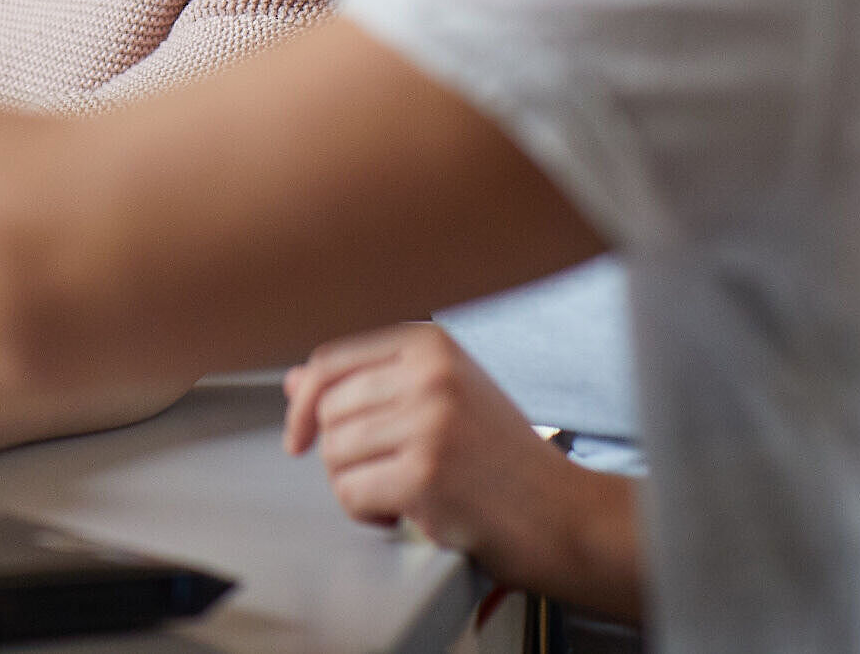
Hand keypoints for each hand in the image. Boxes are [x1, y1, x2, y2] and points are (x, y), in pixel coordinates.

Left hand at [282, 324, 640, 619]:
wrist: (564, 514)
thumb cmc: (503, 459)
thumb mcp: (441, 398)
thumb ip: (370, 383)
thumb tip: (295, 380)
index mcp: (430, 345)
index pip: (331, 361)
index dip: (304, 403)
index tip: (300, 435)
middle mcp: (429, 375)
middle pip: (327, 410)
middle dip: (343, 454)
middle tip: (387, 472)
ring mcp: (428, 423)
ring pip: (334, 454)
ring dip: (358, 486)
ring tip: (403, 491)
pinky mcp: (425, 474)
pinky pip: (351, 494)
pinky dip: (369, 514)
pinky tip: (408, 513)